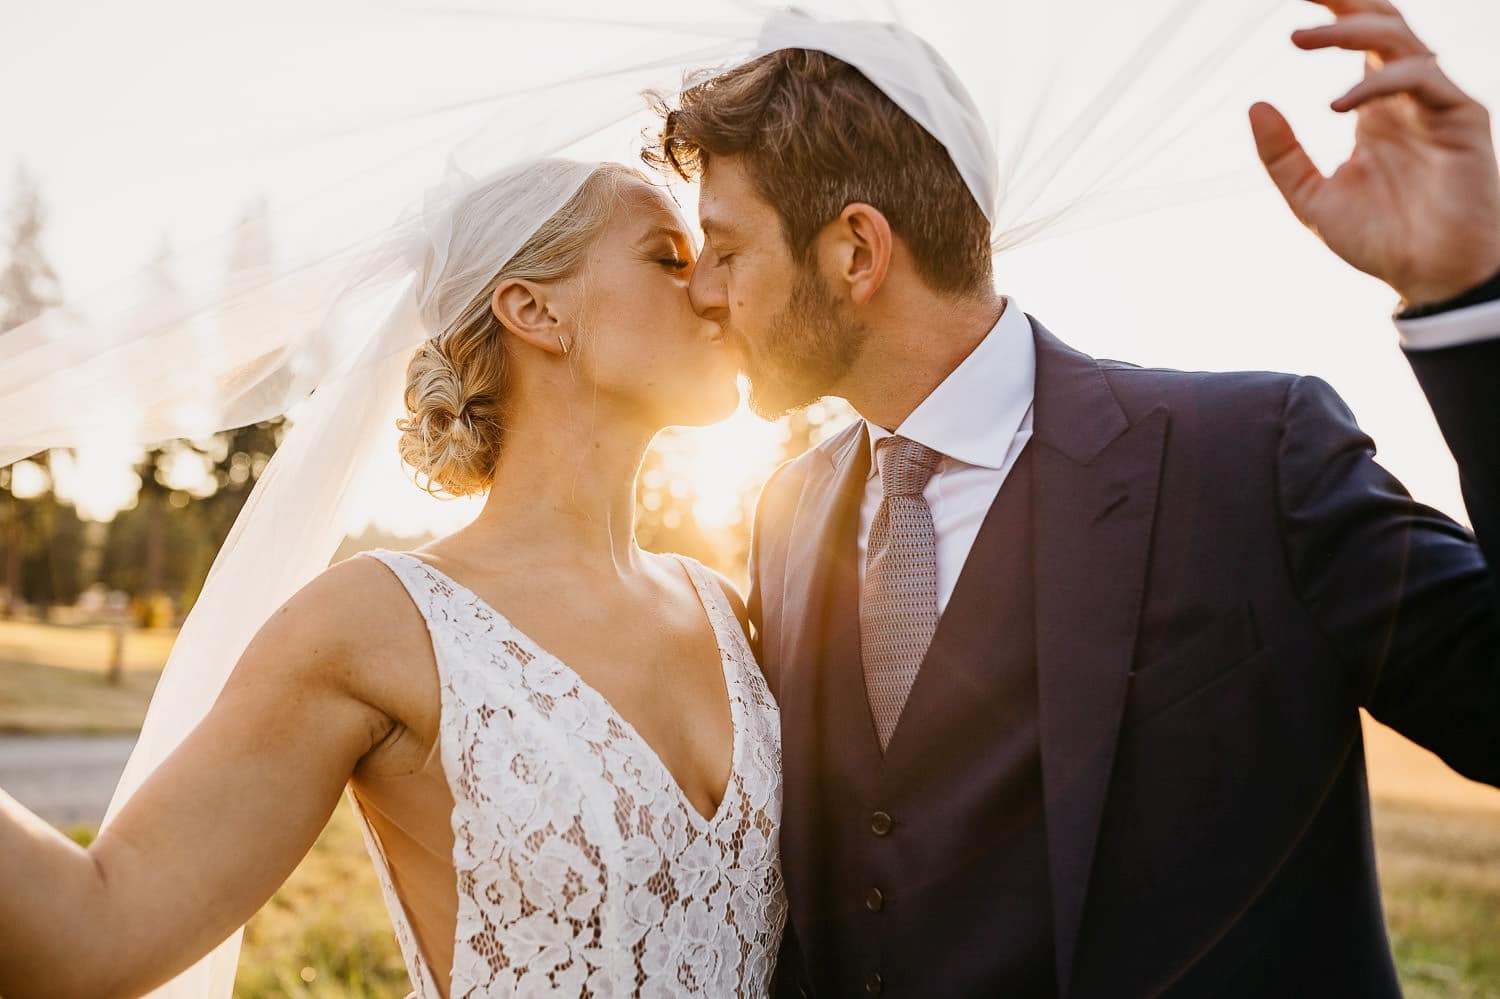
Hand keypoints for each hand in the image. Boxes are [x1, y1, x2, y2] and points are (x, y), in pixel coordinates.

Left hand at [1250, 0, 1499, 306]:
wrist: (1431, 278)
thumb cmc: (1380, 240)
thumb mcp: (1312, 199)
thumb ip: (1282, 155)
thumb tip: (1255, 105)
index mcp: (1375, 107)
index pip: (1358, 38)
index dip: (1332, 9)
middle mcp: (1407, 96)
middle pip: (1383, 22)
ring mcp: (1436, 103)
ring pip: (1400, 40)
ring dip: (1349, 30)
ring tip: (1298, 39)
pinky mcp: (1462, 119)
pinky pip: (1421, 79)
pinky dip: (1375, 83)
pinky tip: (1336, 104)